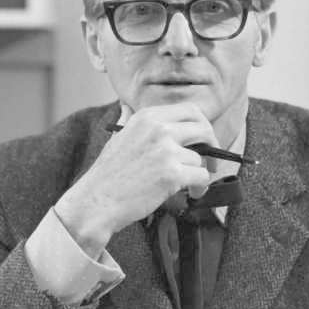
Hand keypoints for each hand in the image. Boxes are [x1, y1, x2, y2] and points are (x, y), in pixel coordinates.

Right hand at [55, 103, 217, 255]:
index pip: (190, 110)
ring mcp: (166, 150)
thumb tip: (135, 107)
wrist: (97, 201)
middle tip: (210, 161)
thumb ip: (133, 120)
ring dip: (200, 174)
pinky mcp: (172, 174)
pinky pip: (202, 177)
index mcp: (148, 116)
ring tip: (189, 186)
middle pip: (204, 129)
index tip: (204, 138)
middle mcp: (158, 128)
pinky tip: (191, 193)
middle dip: (212, 145)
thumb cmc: (109, 174)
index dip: (203, 125)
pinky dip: (200, 187)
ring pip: (201, 158)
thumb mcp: (119, 136)